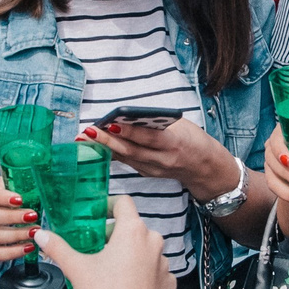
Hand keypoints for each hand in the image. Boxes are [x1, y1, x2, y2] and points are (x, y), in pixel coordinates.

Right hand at [0, 173, 36, 263]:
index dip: (0, 198)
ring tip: (34, 231)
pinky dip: (10, 253)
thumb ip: (13, 185)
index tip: (20, 199)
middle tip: (32, 216)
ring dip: (14, 236)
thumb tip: (36, 190)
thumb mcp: (3, 181)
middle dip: (10, 217)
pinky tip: (27, 247)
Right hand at [35, 197, 172, 288]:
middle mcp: (153, 242)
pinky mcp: (168, 281)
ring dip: (129, 253)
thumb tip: (42, 235)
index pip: (123, 202)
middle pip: (132, 227)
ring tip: (110, 270)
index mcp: (133, 231)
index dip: (108, 205)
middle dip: (114, 234)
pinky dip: (141, 272)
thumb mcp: (76, 269)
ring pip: (144, 248)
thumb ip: (57, 247)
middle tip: (96, 248)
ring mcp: (164, 262)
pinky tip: (126, 286)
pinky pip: (153, 269)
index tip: (97, 215)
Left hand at [80, 118, 242, 202]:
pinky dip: (111, 152)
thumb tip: (127, 116)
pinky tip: (96, 145)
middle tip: (87, 131)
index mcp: (174, 143)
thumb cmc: (192, 139)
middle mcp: (162, 159)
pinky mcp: (147, 173)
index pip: (148, 137)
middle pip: (131, 150)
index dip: (129, 132)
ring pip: (125, 157)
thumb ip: (157, 122)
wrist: (204, 167)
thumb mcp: (180, 125)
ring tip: (84, 138)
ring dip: (103, 147)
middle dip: (107, 141)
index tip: (111, 123)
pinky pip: (127, 161)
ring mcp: (154, 169)